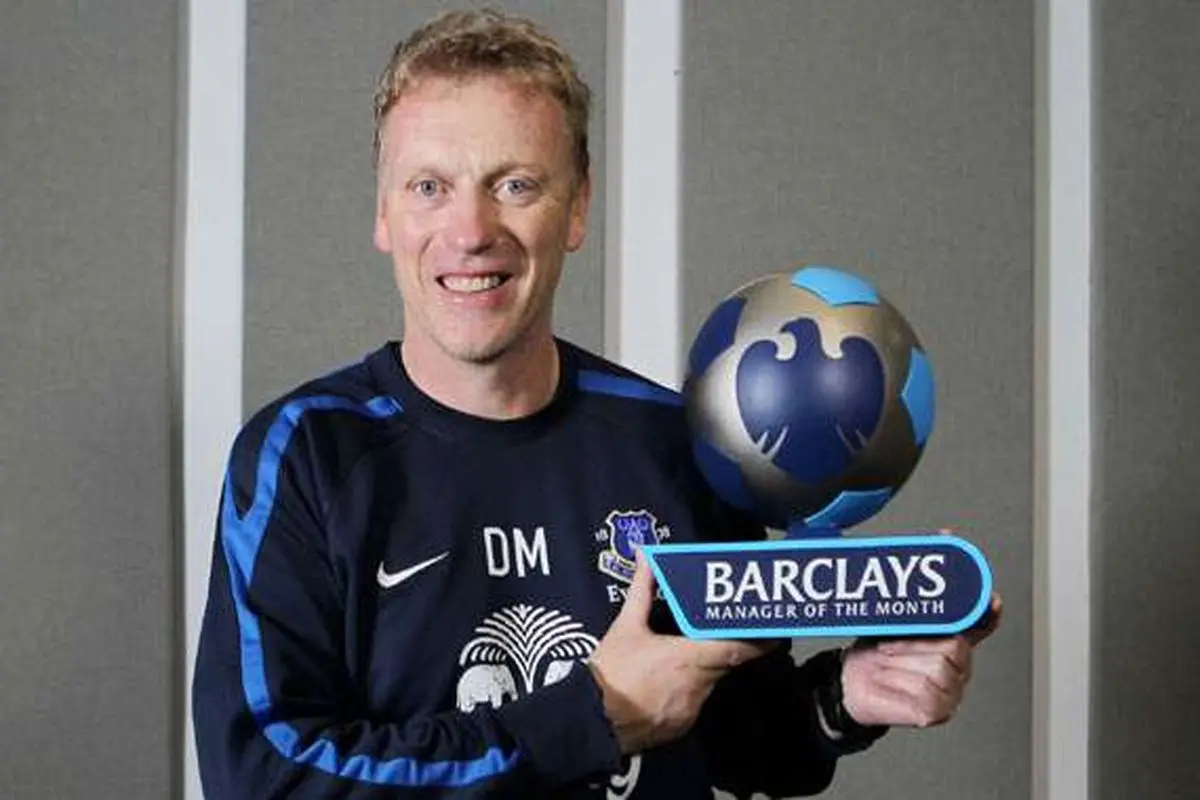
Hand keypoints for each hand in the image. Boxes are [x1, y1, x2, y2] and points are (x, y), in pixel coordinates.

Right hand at [587, 551, 774, 753]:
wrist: (591, 721)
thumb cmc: (611, 671)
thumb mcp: (625, 626)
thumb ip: (642, 589)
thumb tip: (645, 555)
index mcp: (690, 657)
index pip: (737, 650)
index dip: (758, 642)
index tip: (774, 633)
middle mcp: (699, 685)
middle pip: (723, 664)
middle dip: (725, 649)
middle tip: (726, 633)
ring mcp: (691, 710)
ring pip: (708, 684)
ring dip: (702, 670)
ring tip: (686, 657)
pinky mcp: (681, 727)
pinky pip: (693, 704)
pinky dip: (687, 691)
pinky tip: (667, 683)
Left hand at [840, 593, 1002, 728]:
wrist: (848, 682)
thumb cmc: (874, 653)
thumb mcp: (897, 623)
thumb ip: (927, 609)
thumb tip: (949, 589)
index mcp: (955, 646)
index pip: (979, 628)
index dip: (986, 616)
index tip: (993, 601)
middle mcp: (959, 671)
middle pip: (954, 649)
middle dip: (913, 644)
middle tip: (888, 646)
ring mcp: (951, 694)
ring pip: (938, 670)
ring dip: (901, 662)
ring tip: (886, 662)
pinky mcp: (936, 713)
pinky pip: (926, 692)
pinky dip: (899, 682)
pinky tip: (888, 680)